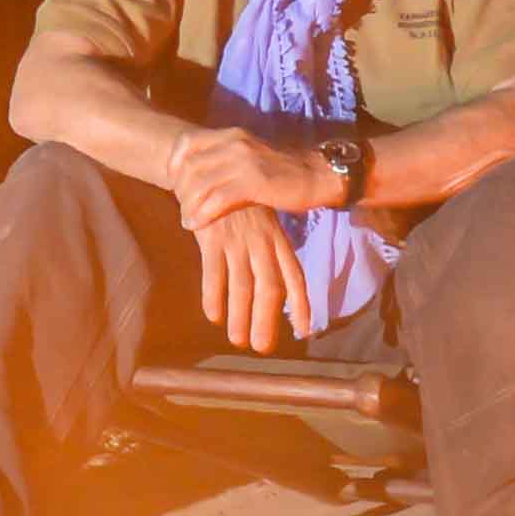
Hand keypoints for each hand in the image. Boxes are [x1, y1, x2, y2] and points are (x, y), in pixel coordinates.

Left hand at [159, 120, 321, 233]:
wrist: (316, 177)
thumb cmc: (281, 173)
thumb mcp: (248, 157)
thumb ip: (223, 160)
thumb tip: (196, 174)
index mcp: (231, 135)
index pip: (186, 143)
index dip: (173, 164)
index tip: (173, 183)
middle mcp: (233, 143)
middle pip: (188, 167)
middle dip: (180, 191)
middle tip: (183, 208)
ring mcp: (243, 161)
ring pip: (199, 184)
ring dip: (188, 206)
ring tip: (187, 220)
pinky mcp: (252, 182)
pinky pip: (215, 199)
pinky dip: (201, 214)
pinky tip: (195, 224)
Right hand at [189, 199, 315, 353]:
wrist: (209, 168)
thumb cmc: (239, 205)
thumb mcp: (262, 224)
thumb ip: (270, 254)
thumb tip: (280, 292)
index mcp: (276, 240)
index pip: (293, 275)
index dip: (300, 303)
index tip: (305, 330)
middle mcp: (260, 242)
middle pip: (269, 287)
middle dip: (267, 319)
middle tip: (262, 347)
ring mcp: (236, 239)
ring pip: (241, 285)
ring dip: (240, 315)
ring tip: (237, 340)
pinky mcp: (211, 236)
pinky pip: (213, 271)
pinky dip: (213, 295)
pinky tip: (213, 315)